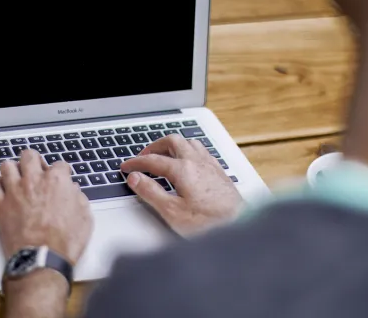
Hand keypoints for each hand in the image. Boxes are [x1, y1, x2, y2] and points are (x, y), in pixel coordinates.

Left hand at [0, 150, 92, 263]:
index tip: (62, 178)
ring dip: (13, 169)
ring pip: (7, 166)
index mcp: (57, 181)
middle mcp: (34, 181)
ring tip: (17, 178)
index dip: (62, 171)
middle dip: (34, 160)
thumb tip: (74, 191)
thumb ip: (79, 198)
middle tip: (37, 170)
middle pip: (29, 155)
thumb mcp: (85, 218)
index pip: (59, 164)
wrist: (42, 259)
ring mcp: (14, 191)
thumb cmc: (65, 242)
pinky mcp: (0, 205)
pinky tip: (2, 190)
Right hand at [121, 134, 243, 236]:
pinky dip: (188, 150)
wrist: (240, 225)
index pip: (153, 160)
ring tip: (163, 154)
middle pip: (172, 141)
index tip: (127, 167)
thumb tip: (135, 178)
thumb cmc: (209, 223)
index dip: (136, 163)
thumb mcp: (172, 211)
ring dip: (172, 145)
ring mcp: (210, 165)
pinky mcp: (219, 172)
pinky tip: (188, 161)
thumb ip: (151, 192)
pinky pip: (201, 150)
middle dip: (154, 146)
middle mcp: (197, 162)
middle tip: (143, 156)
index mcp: (183, 169)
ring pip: (188, 142)